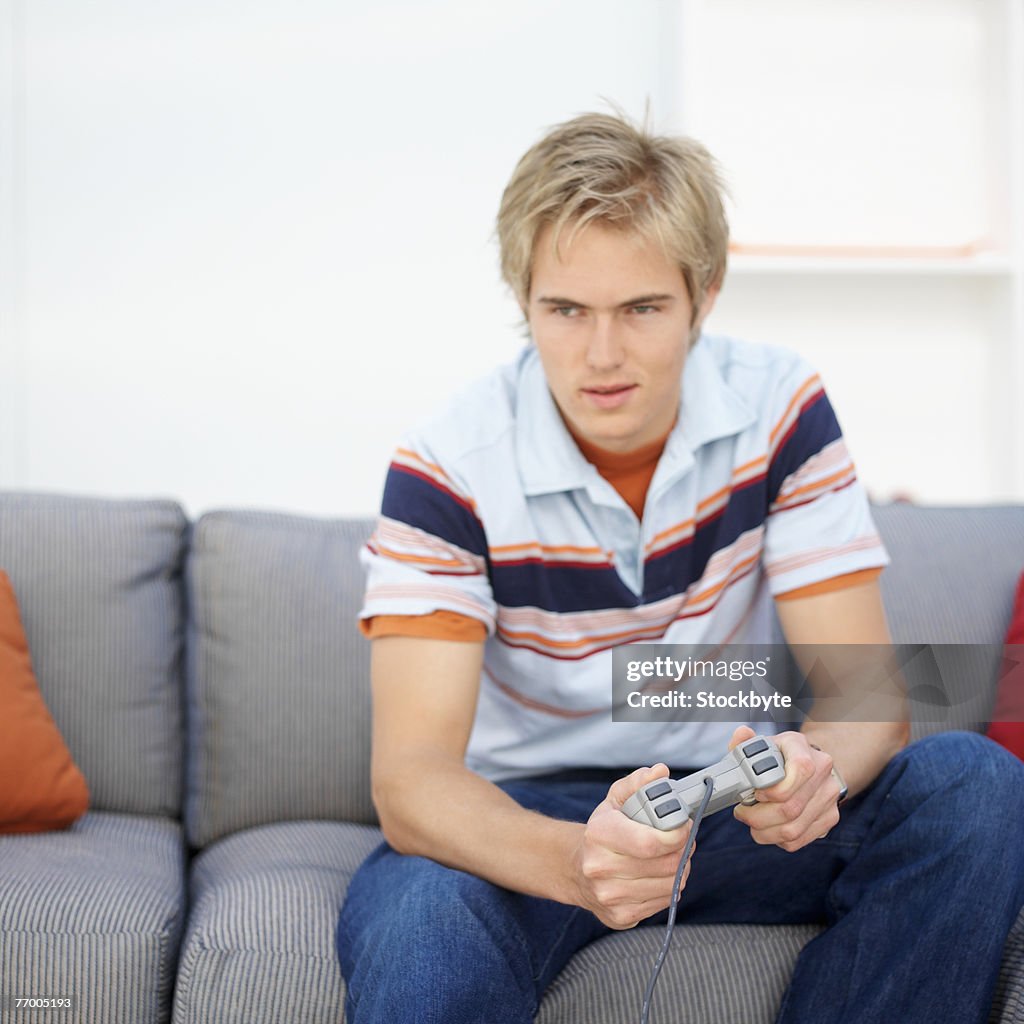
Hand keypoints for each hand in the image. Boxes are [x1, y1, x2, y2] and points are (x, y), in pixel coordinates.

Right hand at [571, 765, 695, 929]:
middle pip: (665, 865)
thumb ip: (638, 783)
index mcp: (599, 834)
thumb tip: (660, 772)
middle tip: (683, 839)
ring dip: (680, 870)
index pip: (650, 842)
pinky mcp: (620, 917)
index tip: (684, 825)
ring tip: (673, 856)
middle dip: (683, 850)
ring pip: (668, 886)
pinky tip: (660, 875)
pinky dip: (669, 888)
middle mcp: (600, 868)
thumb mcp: (615, 800)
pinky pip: (662, 903)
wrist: (575, 868)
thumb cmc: (602, 831)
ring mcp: (609, 896)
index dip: (677, 834)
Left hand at [729, 727, 841, 852]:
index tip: (755, 792)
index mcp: (803, 748)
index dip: (773, 789)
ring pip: (793, 829)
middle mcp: (822, 772)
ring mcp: (829, 797)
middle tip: (742, 812)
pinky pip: (799, 840)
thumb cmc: (781, 755)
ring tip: (752, 822)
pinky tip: (768, 829)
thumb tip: (742, 734)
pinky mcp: (829, 818)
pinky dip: (777, 839)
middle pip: (791, 807)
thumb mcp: (764, 744)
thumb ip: (746, 743)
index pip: (800, 769)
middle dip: (758, 816)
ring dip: (765, 831)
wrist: (812, 764)